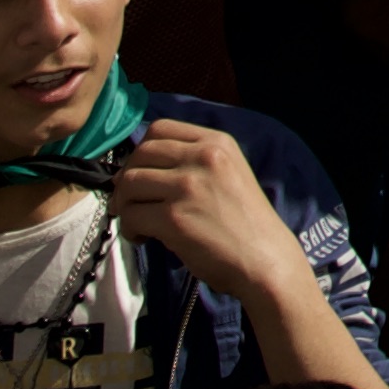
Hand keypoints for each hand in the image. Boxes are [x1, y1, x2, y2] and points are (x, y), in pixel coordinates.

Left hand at [102, 118, 325, 303]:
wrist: (264, 259)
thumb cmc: (245, 223)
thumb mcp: (227, 173)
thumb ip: (192, 162)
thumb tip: (135, 170)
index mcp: (217, 142)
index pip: (159, 128)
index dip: (141, 152)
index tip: (142, 173)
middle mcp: (203, 156)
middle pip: (140, 153)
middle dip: (127, 179)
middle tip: (132, 202)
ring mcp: (188, 185)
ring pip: (129, 182)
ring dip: (124, 205)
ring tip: (138, 222)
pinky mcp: (174, 217)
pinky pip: (131, 215)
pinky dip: (130, 228)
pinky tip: (144, 238)